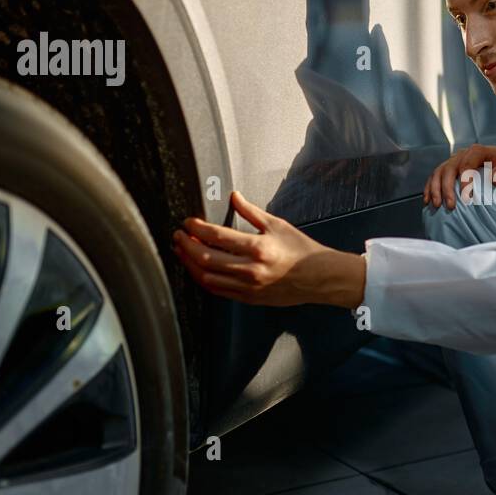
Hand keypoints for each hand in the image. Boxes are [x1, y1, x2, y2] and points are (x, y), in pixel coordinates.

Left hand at [172, 191, 364, 307]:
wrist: (317, 278)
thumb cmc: (300, 251)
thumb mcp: (277, 225)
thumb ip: (251, 212)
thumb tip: (234, 196)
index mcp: (258, 248)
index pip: (217, 236)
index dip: (197, 228)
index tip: (188, 222)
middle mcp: (250, 269)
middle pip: (205, 258)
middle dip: (186, 245)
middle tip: (178, 235)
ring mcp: (247, 286)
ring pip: (206, 277)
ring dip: (189, 263)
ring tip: (182, 251)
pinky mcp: (248, 298)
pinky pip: (217, 290)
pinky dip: (202, 279)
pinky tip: (197, 269)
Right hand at [424, 144, 495, 209]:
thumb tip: (493, 180)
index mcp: (476, 151)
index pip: (467, 165)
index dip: (465, 181)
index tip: (467, 197)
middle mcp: (461, 154)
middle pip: (448, 169)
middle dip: (447, 188)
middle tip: (450, 205)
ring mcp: (453, 160)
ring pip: (438, 172)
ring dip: (435, 189)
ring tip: (436, 205)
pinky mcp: (448, 168)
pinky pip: (434, 176)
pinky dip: (429, 188)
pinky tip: (427, 200)